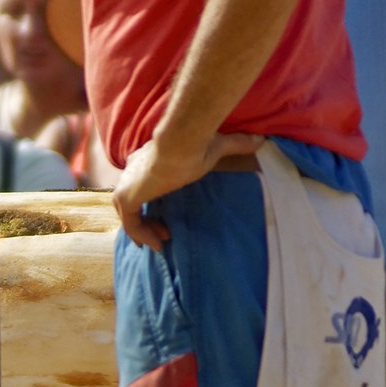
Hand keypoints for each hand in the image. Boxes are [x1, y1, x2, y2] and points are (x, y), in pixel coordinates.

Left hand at [111, 130, 263, 251]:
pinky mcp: (126, 199)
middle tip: (166, 234)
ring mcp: (126, 186)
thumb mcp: (218, 147)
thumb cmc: (195, 145)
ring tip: (163, 244)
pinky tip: (157, 246)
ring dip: (145, 231)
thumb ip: (236, 145)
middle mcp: (131, 170)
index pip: (141, 181)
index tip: (164, 217)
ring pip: (129, 215)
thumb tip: (259, 140)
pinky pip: (131, 225)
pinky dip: (142, 237)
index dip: (151, 199)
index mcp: (146, 157)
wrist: (182, 145)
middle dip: (147, 219)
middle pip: (132, 201)